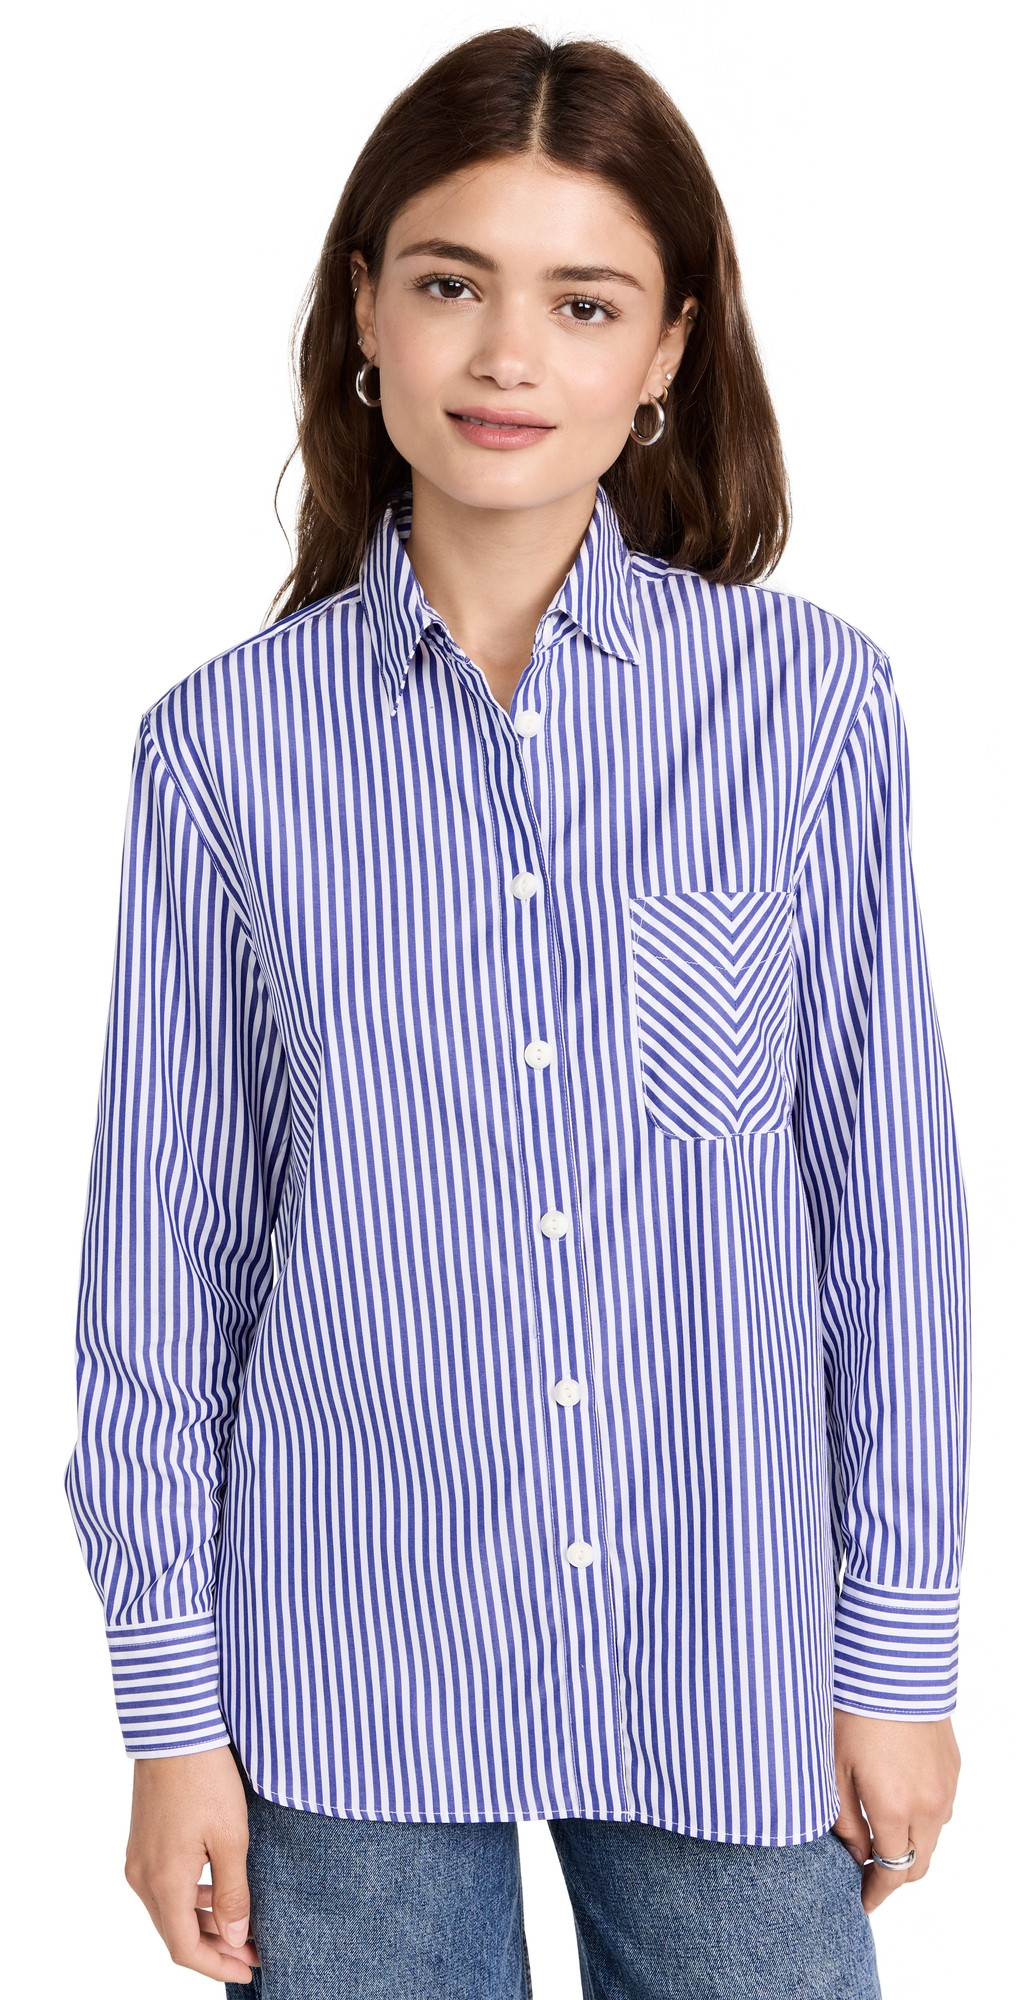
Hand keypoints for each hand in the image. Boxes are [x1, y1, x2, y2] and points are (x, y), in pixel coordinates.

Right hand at [124, 1744, 259, 1982]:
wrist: (175, 1729)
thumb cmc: (206, 1777)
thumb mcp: (231, 1837)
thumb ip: (233, 1894)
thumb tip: (235, 1939)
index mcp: (163, 1882)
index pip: (185, 1949)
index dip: (217, 1967)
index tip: (250, 1968)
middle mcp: (142, 1878)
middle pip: (175, 1933)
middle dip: (216, 1948)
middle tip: (254, 1949)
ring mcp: (138, 1860)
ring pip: (169, 1911)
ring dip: (204, 1924)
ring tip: (242, 1924)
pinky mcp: (142, 1843)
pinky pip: (164, 1888)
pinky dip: (190, 1899)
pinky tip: (218, 1892)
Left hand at [832, 1709, 960, 1913]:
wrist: (892, 1663)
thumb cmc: (854, 1709)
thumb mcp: (833, 1767)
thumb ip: (843, 1819)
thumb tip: (854, 1854)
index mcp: (895, 1808)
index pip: (891, 1872)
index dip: (876, 1893)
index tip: (862, 1901)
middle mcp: (928, 1804)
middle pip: (918, 1864)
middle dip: (894, 1875)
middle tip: (866, 1871)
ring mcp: (946, 1785)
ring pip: (932, 1836)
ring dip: (910, 1844)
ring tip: (879, 1831)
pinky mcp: (953, 1766)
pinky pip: (941, 1807)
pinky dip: (922, 1816)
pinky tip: (898, 1797)